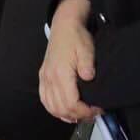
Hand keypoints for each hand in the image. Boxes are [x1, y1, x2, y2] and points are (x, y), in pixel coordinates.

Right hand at [39, 0, 103, 123]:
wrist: (64, 25)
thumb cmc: (76, 37)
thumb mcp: (86, 48)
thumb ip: (87, 64)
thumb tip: (89, 77)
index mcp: (61, 73)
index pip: (71, 103)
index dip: (84, 111)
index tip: (97, 109)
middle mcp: (50, 77)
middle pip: (61, 108)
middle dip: (78, 115)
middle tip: (92, 113)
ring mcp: (45, 77)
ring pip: (51, 106)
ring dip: (66, 114)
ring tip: (80, 114)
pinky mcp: (43, 76)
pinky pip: (44, 99)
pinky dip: (54, 109)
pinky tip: (63, 110)